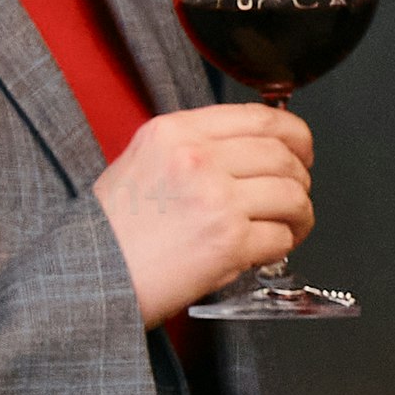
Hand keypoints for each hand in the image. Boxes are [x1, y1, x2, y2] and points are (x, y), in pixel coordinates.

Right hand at [95, 103, 314, 326]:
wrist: (92, 277)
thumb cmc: (112, 230)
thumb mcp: (143, 161)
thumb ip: (195, 147)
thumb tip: (252, 149)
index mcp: (176, 132)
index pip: (260, 118)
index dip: (295, 135)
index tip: (301, 150)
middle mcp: (197, 158)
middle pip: (283, 156)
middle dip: (300, 179)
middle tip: (295, 196)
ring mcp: (215, 199)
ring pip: (292, 195)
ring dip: (299, 215)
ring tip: (288, 226)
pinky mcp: (228, 241)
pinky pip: (281, 237)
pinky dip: (282, 245)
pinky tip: (264, 250)